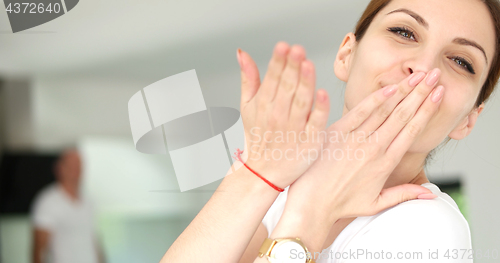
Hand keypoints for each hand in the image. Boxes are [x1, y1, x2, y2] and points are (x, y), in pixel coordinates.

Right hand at [235, 42, 329, 188]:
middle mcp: (278, 115)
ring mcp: (294, 129)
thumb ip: (249, 78)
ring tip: (307, 64)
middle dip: (291, 67)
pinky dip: (319, 110)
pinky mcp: (309, 141)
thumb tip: (242, 53)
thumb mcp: (248, 107)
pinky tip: (322, 94)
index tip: (283, 46)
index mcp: (264, 104)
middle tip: (296, 49)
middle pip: (286, 87)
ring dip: (304, 83)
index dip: (278, 62)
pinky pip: (315, 123)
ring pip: (301, 102)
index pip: (272, 78)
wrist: (264, 173)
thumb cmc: (259, 137)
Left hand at [284, 69, 442, 222]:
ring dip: (403, 90)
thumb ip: (405, 194)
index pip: (412, 131)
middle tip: (435, 75)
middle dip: (420, 93)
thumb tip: (432, 194)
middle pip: (402, 115)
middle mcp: (373, 148)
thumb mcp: (376, 203)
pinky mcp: (336, 133)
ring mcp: (354, 139)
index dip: (427, 110)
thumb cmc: (342, 203)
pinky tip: (390, 86)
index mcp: (385, 163)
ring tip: (418, 75)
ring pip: (384, 110)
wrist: (313, 203)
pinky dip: (375, 98)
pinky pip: (359, 111)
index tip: (439, 94)